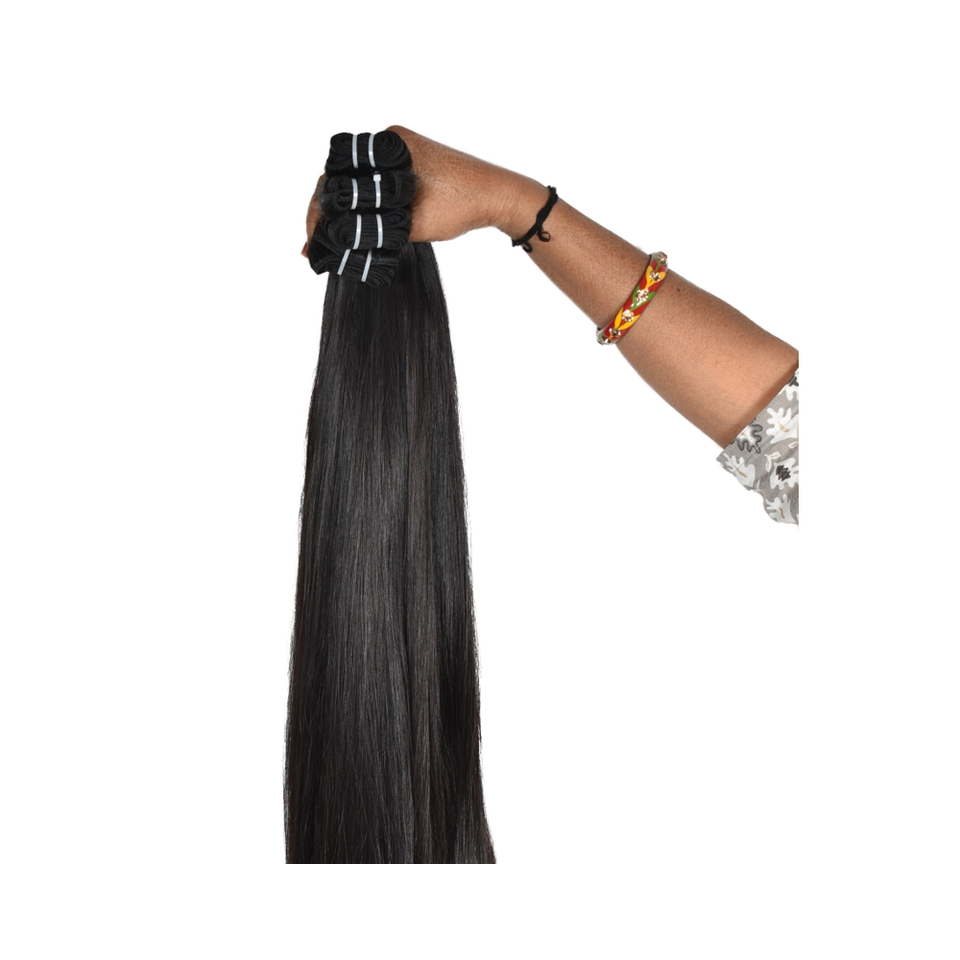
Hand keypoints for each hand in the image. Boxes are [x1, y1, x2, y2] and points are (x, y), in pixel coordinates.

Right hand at [302, 125, 539, 253]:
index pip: (336, 175)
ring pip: (357, 182)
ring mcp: (400, 151)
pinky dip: (361, 203)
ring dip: (342, 208)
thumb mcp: (413, 225)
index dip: (318, 209)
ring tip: (326, 239)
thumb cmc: (463, 206)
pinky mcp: (409, 163)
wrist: (499, 197)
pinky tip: (350, 225)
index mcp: (388, 146)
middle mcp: (390, 141)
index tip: (310, 236)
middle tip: (311, 243)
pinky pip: (374, 182)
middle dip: (325, 210)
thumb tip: (339, 242)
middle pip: (342, 177)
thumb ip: (375, 230)